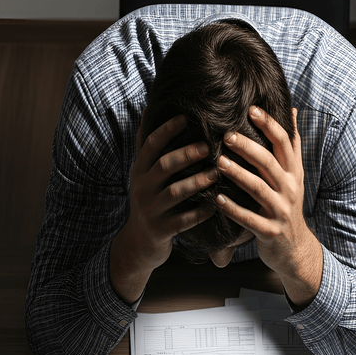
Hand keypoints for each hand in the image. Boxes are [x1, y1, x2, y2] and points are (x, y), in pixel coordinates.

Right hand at [110, 113, 217, 302]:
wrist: (139, 243)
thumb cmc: (149, 201)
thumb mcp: (143, 174)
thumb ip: (147, 147)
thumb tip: (148, 110)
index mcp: (139, 171)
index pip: (150, 145)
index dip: (166, 130)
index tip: (185, 117)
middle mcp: (142, 188)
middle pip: (164, 166)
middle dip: (186, 154)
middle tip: (208, 146)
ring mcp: (151, 210)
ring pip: (175, 192)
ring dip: (197, 181)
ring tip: (217, 173)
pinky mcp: (161, 231)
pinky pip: (183, 220)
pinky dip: (200, 212)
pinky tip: (215, 205)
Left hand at [214, 107, 322, 306]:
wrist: (295, 248)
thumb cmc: (287, 205)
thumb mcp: (294, 175)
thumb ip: (292, 145)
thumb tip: (291, 110)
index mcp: (293, 172)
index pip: (284, 143)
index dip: (269, 125)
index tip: (251, 109)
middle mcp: (290, 189)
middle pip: (269, 163)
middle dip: (249, 147)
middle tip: (227, 135)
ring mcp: (281, 211)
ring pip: (258, 189)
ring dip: (238, 175)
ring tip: (219, 163)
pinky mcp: (270, 231)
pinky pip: (249, 219)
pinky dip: (233, 209)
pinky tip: (217, 199)